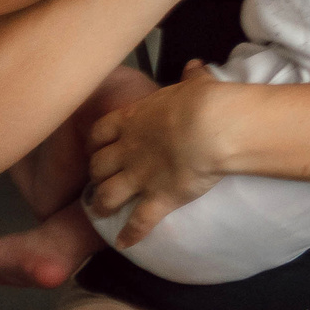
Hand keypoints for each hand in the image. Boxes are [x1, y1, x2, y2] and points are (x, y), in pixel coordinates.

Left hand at [86, 61, 227, 248]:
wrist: (213, 128)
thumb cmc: (204, 101)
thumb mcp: (197, 84)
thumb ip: (192, 78)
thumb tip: (195, 66)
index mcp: (133, 120)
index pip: (100, 132)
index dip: (95, 142)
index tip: (98, 146)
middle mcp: (128, 150)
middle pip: (97, 166)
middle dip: (96, 175)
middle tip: (100, 180)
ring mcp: (140, 177)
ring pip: (107, 196)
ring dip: (101, 204)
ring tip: (100, 211)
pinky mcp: (157, 199)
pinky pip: (138, 223)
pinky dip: (130, 235)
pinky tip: (124, 243)